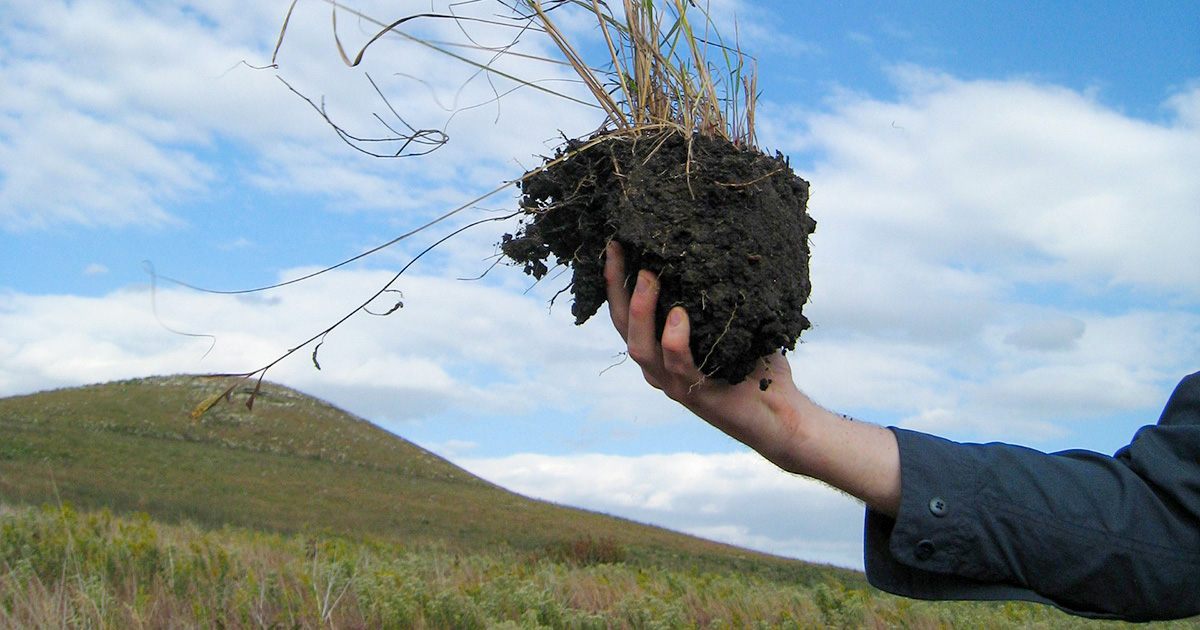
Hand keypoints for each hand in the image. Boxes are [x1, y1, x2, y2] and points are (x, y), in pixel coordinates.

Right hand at [604, 241, 901, 514]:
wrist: (782, 417)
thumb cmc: (757, 368)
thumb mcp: (730, 326)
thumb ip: (715, 298)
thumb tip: (717, 246)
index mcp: (661, 352)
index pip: (626, 314)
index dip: (616, 281)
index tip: (615, 244)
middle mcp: (659, 369)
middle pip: (622, 327)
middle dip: (617, 287)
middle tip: (619, 250)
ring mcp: (674, 385)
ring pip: (641, 347)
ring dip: (641, 309)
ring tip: (649, 275)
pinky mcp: (697, 395)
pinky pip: (678, 365)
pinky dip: (674, 340)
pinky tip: (679, 316)